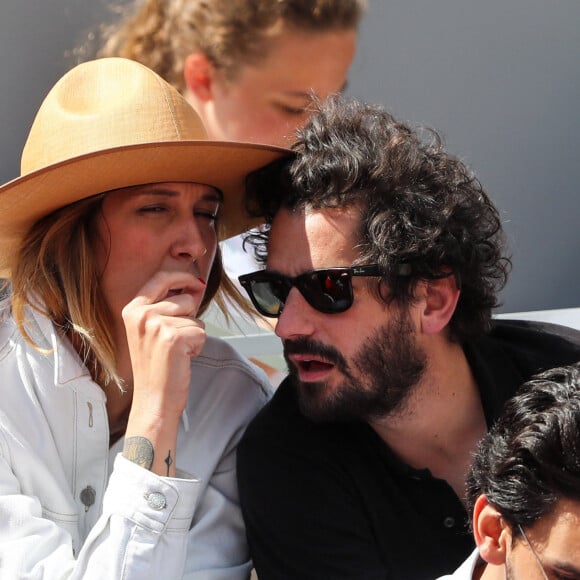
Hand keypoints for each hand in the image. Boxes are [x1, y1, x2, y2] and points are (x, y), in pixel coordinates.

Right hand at [121, 271, 206, 474]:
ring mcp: (156, 325)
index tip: (195, 281)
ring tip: (176, 351)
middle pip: (185, 299)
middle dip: (189, 318)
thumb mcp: (151, 331)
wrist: (153, 400)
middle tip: (175, 341)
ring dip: (193, 334)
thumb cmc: (156, 367)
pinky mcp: (173, 338)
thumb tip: (195, 286)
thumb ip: (167, 307)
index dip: (182, 276)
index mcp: (133, 309)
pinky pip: (201, 332)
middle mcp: (142, 314)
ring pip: (195, 317)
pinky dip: (197, 346)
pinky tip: (182, 359)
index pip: (161, 278)